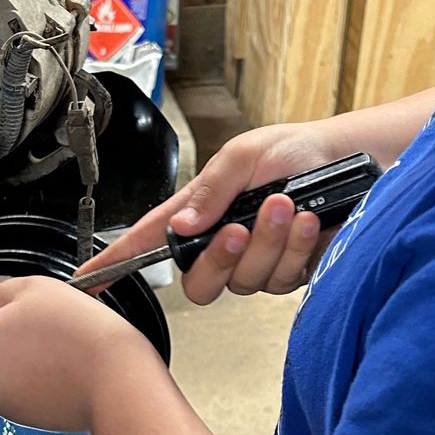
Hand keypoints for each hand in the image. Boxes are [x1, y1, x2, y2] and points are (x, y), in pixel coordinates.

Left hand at [0, 276, 160, 432]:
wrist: (115, 381)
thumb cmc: (78, 335)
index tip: (0, 315)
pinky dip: (31, 382)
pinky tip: (59, 367)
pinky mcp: (25, 420)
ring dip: (14, 362)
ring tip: (52, 346)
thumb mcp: (32, 288)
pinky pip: (17, 394)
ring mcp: (0, 405)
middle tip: (32, 326)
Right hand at [81, 119, 354, 306]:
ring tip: (287, 206)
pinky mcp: (289, 273)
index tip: (86, 282)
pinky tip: (307, 222)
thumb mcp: (244, 156)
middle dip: (222, 257)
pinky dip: (296, 248)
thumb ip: (211, 192)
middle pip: (199, 284)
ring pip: (246, 282)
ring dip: (269, 242)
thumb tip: (183, 227)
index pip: (148, 241)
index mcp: (200, 211)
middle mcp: (223, 243)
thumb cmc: (294, 151)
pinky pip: (282, 279)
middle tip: (241, 227)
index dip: (116, 263)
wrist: (349, 162)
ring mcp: (256, 263)